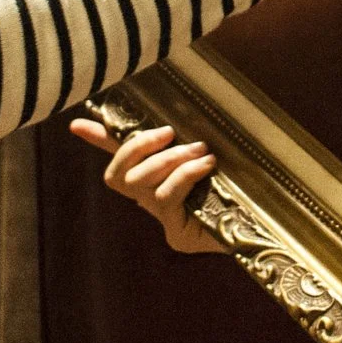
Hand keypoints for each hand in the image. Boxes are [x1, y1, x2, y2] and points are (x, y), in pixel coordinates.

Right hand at [66, 119, 230, 254]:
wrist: (265, 224)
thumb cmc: (238, 181)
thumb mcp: (208, 150)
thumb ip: (188, 137)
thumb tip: (177, 109)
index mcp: (155, 180)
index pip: (119, 160)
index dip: (99, 142)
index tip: (76, 124)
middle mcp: (151, 202)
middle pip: (119, 175)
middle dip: (140, 146)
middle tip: (171, 132)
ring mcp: (163, 220)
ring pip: (141, 184)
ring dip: (169, 160)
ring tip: (199, 150)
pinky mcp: (178, 233)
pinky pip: (166, 196)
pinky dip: (184, 175)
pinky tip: (205, 166)